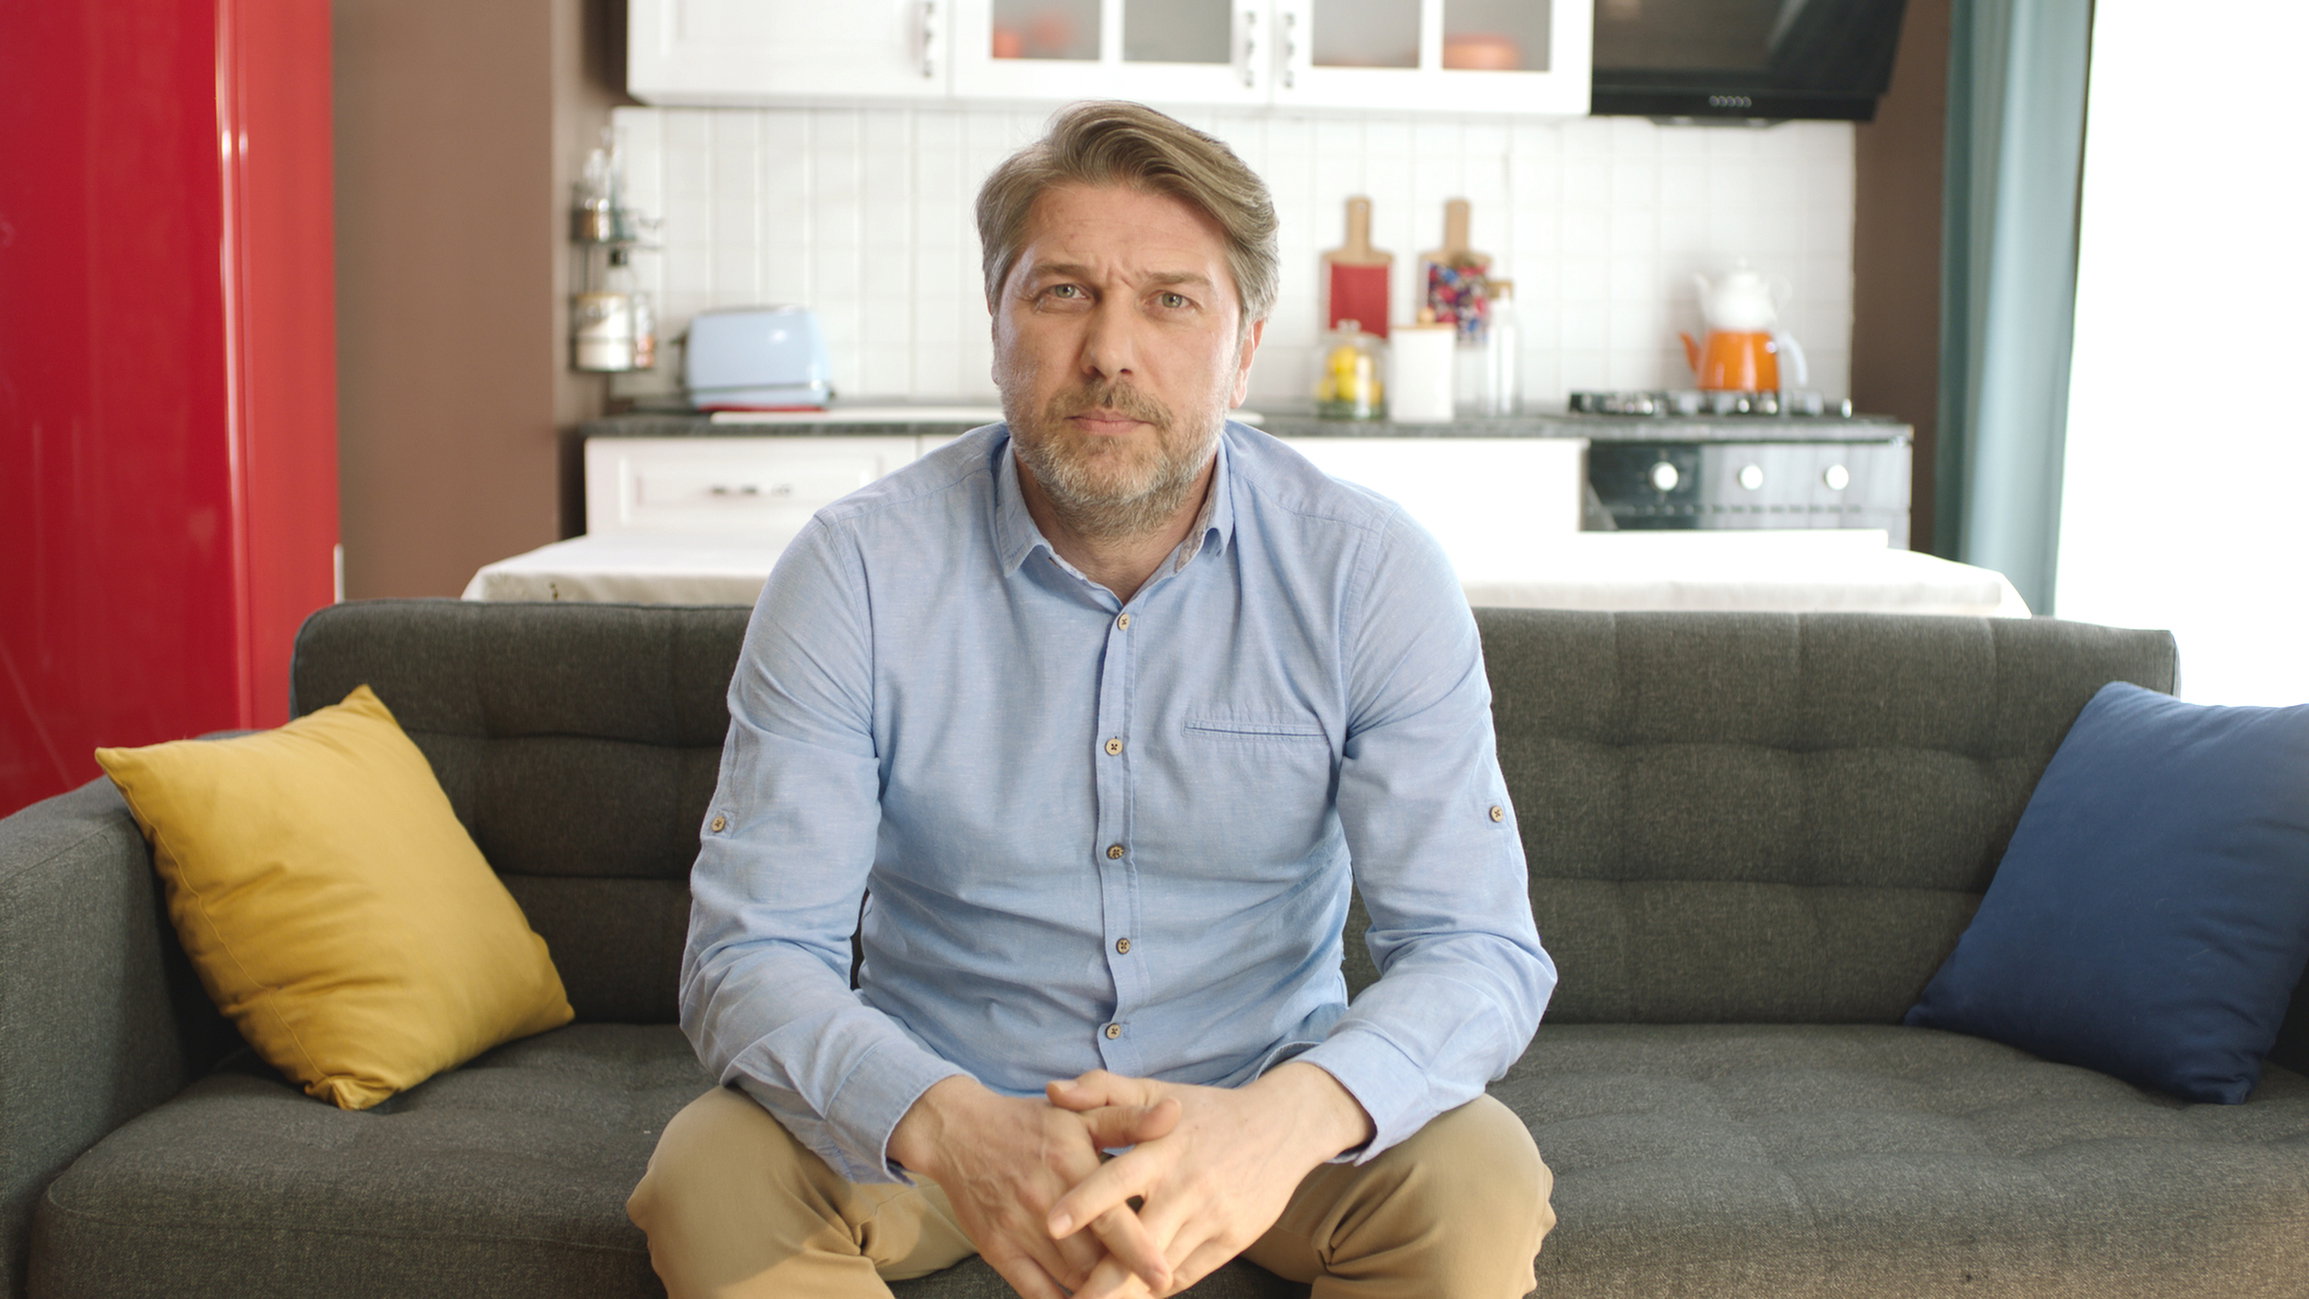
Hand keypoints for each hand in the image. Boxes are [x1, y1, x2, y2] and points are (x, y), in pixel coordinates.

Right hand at [888, 1075, 1178, 1298]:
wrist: (958, 1133)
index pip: (1111, 1219)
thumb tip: (1175, 1113)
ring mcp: (1019, 1230)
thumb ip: (1129, 1120)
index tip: (1165, 1276)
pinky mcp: (998, 1251)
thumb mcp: (1080, 1115)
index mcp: (1071, 1166)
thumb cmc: (1030, 1124)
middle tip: (1149, 1288)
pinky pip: (1035, 1292)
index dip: (1140, 1251)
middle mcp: (1045, 1203)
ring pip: (1070, 1278)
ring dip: (1098, 1291)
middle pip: (1094, 1259)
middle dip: (1123, 1277)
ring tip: (1121, 1294)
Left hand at [1043, 1064, 1375, 1297]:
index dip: (1084, 1202)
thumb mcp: (1155, 1091)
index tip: (1051, 1226)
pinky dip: (1156, 1289)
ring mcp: (1211, 1218)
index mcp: (1162, 1150)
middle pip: (1138, 1243)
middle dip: (1101, 1279)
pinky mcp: (1232, 1241)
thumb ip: (1101, 1090)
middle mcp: (1186, 1188)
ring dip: (1126, 1292)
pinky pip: (1187, 1274)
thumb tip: (1051, 1091)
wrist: (1283, 1128)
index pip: (1117, 1178)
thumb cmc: (1206, 1111)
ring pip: (1160, 1269)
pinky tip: (1131, 1297)